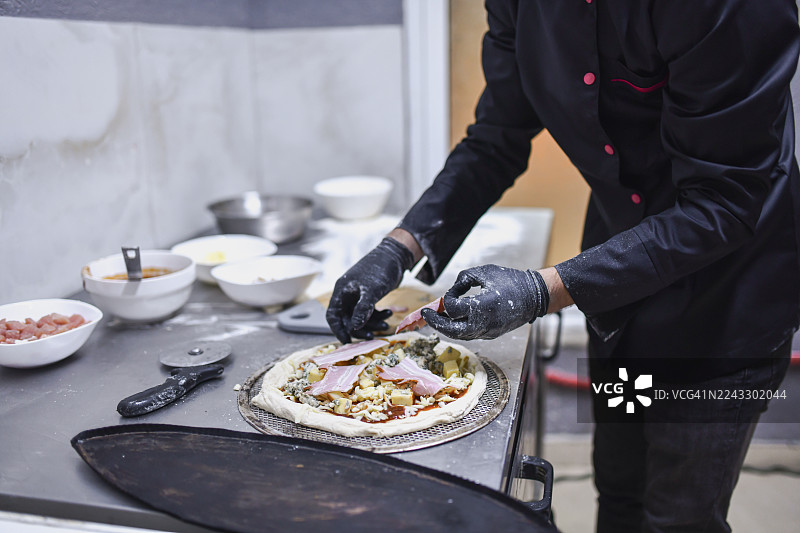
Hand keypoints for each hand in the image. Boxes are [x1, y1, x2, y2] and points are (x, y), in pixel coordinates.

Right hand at [326, 238, 415, 342]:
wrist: (395, 255)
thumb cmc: (381, 268)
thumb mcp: (372, 290)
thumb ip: (362, 309)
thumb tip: (354, 328)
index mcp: (342, 291)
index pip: (333, 315)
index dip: (338, 330)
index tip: (347, 342)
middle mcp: (348, 294)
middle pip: (348, 319)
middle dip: (360, 329)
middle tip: (372, 336)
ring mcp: (358, 295)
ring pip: (360, 317)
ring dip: (372, 323)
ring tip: (387, 324)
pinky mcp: (368, 296)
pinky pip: (369, 312)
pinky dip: (378, 316)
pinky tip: (389, 314)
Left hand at [421, 264, 548, 339]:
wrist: (535, 297)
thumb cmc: (511, 281)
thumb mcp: (485, 272)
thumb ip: (464, 278)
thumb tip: (452, 290)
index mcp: (483, 306)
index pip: (454, 308)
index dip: (447, 299)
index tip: (449, 293)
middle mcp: (485, 323)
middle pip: (452, 330)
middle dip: (436, 323)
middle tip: (425, 315)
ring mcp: (488, 331)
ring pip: (460, 336)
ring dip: (445, 328)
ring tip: (436, 318)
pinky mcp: (491, 334)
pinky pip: (469, 335)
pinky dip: (457, 329)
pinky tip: (452, 321)